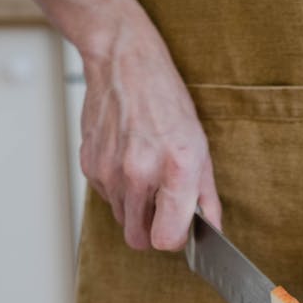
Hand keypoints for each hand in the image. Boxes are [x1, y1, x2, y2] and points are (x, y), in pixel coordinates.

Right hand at [80, 14, 220, 250]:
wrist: (124, 63)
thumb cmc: (166, 101)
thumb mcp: (200, 146)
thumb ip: (206, 195)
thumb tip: (212, 229)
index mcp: (174, 169)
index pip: (167, 239)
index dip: (174, 238)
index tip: (178, 226)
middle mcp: (138, 173)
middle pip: (140, 239)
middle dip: (152, 230)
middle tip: (162, 206)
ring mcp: (109, 171)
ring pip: (122, 219)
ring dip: (135, 208)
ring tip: (146, 174)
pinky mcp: (90, 166)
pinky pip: (106, 197)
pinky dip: (118, 189)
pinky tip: (127, 159)